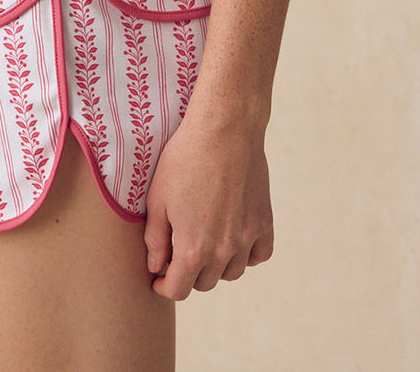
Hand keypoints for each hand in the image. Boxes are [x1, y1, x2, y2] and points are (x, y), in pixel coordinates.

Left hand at [142, 110, 274, 299]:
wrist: (224, 129)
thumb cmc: (185, 159)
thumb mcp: (158, 198)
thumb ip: (155, 239)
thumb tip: (156, 266)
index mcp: (193, 249)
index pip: (178, 290)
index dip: (163, 286)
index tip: (159, 277)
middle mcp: (223, 251)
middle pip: (205, 283)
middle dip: (188, 274)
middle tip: (179, 254)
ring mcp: (247, 238)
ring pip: (232, 272)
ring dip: (217, 266)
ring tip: (205, 244)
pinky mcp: (264, 222)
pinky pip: (259, 255)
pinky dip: (247, 254)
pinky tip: (234, 238)